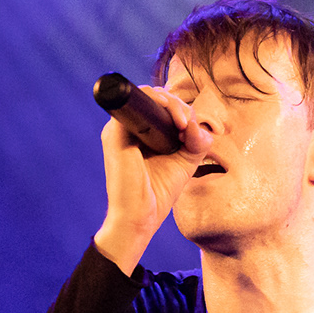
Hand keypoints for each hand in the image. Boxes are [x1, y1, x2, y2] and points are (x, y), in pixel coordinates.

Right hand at [93, 85, 213, 274]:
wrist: (141, 217)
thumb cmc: (159, 192)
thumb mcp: (186, 162)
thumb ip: (196, 141)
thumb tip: (198, 125)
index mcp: (142, 132)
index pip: (162, 106)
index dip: (181, 110)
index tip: (191, 130)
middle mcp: (129, 127)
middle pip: (156, 97)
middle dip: (179, 106)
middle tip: (188, 127)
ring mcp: (119, 129)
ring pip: (148, 95)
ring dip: (172, 104)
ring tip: (183, 124)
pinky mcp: (115, 134)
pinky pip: (136, 103)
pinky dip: (158, 104)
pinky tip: (175, 122)